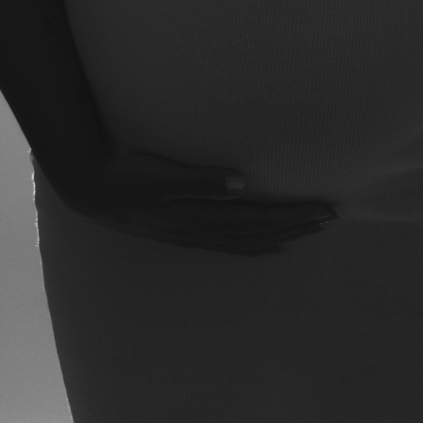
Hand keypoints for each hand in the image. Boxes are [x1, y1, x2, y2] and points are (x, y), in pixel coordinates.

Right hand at [67, 149, 338, 255]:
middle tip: (332, 217)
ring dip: (283, 235)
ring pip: (249, 240)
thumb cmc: (126, 177)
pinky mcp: (186, 231)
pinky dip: (256, 246)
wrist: (90, 190)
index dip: (294, 215)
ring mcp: (194, 234)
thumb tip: (241, 183)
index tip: (324, 209)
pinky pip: (231, 245)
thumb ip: (200, 181)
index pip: (260, 218)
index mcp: (202, 217)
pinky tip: (270, 246)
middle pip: (261, 232)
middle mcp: (202, 231)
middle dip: (298, 225)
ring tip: (311, 231)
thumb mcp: (162, 176)